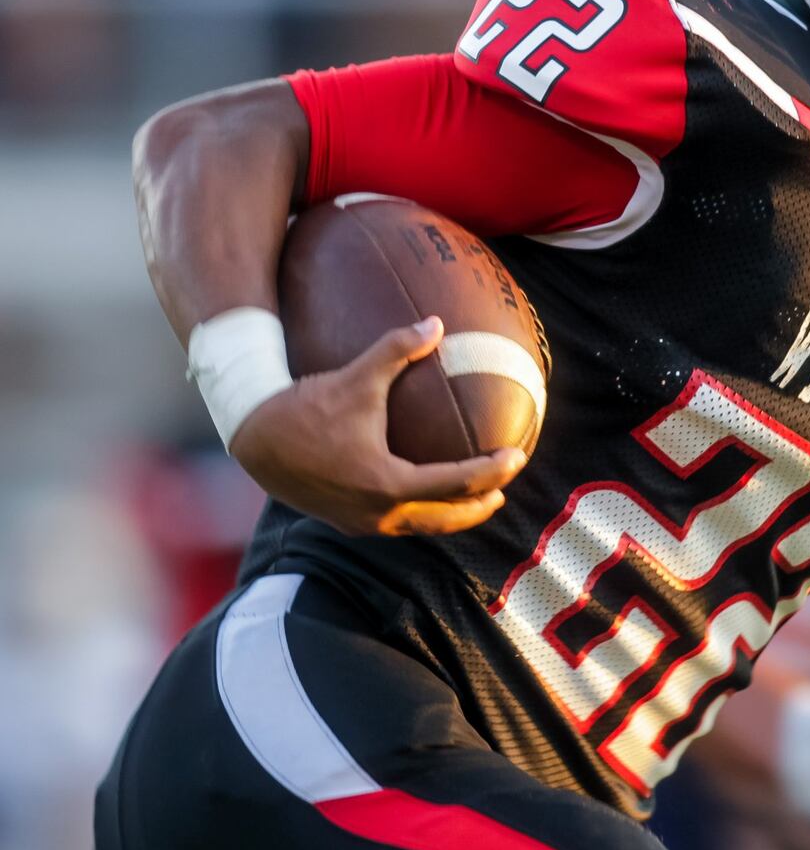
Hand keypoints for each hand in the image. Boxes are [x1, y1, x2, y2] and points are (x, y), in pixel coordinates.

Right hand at [230, 316, 525, 536]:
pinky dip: (421, 513)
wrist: (252, 438)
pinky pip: (396, 523)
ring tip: (476, 498)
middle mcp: (378, 513)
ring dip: (451, 515)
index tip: (517, 455)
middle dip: (480, 504)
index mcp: (388, 483)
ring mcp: (360, 523)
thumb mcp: (357, 376)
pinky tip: (426, 496)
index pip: (457, 483)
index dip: (492, 470)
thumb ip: (398, 349)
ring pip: (421, 527)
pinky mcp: (345, 522)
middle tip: (504, 487)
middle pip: (446, 518)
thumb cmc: (305, 407)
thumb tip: (436, 323)